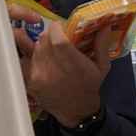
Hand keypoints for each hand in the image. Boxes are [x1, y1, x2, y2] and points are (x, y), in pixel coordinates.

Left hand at [10, 4, 110, 127]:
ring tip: (53, 48)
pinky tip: (47, 59)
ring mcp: (41, 76)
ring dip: (44, 43)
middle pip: (44, 40)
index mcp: (73, 65)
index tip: (60, 26)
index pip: (57, 40)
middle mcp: (55, 71)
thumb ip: (102, 45)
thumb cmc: (90, 85)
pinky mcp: (32, 81)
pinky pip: (30, 59)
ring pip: (36, 47)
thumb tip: (105, 26)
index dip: (56, 28)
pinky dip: (38, 55)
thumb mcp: (102, 66)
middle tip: (58, 35)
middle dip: (50, 33)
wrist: (76, 109)